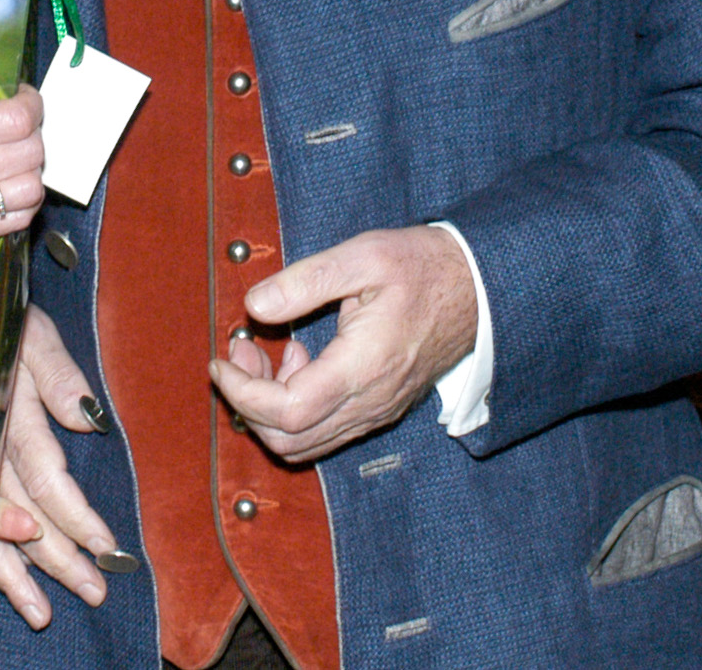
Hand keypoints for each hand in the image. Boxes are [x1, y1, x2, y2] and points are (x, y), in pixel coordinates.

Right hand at [0, 59, 44, 295]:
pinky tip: (4, 189)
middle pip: (30, 152)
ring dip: (31, 170)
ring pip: (30, 190)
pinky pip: (12, 224)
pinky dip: (21, 204)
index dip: (31, 103)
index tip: (22, 97)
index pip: (16, 118)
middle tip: (18, 124)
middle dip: (34, 132)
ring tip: (13, 158)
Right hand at [0, 306, 121, 627]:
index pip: (44, 476)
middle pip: (20, 516)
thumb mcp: (32, 333)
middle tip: (94, 591)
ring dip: (19, 576)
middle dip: (57, 560)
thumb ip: (57, 374)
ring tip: (44, 615)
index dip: (73, 515)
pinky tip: (3, 589)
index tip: (105, 546)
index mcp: (5, 415)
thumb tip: (87, 418)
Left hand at [208, 226, 477, 463]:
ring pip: (305, 444)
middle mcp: (370, 403)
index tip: (221, 359)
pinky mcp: (380, 410)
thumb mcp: (363, 257)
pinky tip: (301, 360)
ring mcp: (377, 412)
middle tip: (241, 349)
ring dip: (270, 409)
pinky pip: (325, 432)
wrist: (480, 289)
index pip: (285, 411)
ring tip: (269, 352)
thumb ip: (306, 281)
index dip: (242, 391)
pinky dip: (296, 410)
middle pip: (288, 440)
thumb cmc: (423, 267)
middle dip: (248, 401)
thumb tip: (255, 306)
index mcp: (363, 368)